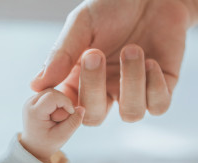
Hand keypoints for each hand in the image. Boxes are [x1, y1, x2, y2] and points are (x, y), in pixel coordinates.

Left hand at [20, 88, 84, 162]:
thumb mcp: (62, 136)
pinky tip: (56, 114)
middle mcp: (30, 103)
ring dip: (60, 103)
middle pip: (53, 92)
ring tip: (58, 118)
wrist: (33, 146)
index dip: (66, 102)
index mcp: (34, 112)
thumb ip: (73, 122)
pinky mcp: (35, 99)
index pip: (53, 96)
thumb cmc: (46, 143)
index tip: (70, 114)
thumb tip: (82, 108)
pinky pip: (51, 95)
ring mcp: (31, 100)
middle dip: (63, 103)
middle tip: (62, 119)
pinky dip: (57, 103)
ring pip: (53, 92)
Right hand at [31, 0, 192, 123]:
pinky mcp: (161, 85)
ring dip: (131, 82)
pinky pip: (158, 106)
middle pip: (94, 117)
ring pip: (130, 114)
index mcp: (81, 77)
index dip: (62, 106)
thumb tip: (36, 86)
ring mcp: (133, 89)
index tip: (60, 87)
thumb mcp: (82, 24)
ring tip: (133, 48)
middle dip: (94, 88)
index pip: (66, 107)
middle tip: (95, 54)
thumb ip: (61, 55)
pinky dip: (154, 86)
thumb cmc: (112, 6)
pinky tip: (151, 60)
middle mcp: (106, 88)